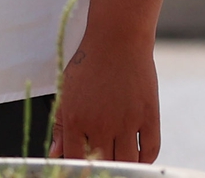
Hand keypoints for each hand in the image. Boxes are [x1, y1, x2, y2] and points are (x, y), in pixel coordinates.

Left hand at [52, 35, 159, 161]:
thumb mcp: (66, 89)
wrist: (117, 39)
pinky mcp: (149, 117)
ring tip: (118, 157)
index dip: (78, 168)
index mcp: (75, 118)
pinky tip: (137, 154)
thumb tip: (55, 153)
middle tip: (102, 160)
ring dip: (123, 165)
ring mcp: (127, 122)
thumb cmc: (88, 62)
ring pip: (127, 163)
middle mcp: (100, 124)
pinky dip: (144, 159)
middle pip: (103, 164)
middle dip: (101, 166)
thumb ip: (60, 124)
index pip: (75, 159)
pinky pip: (149, 152)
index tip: (83, 167)